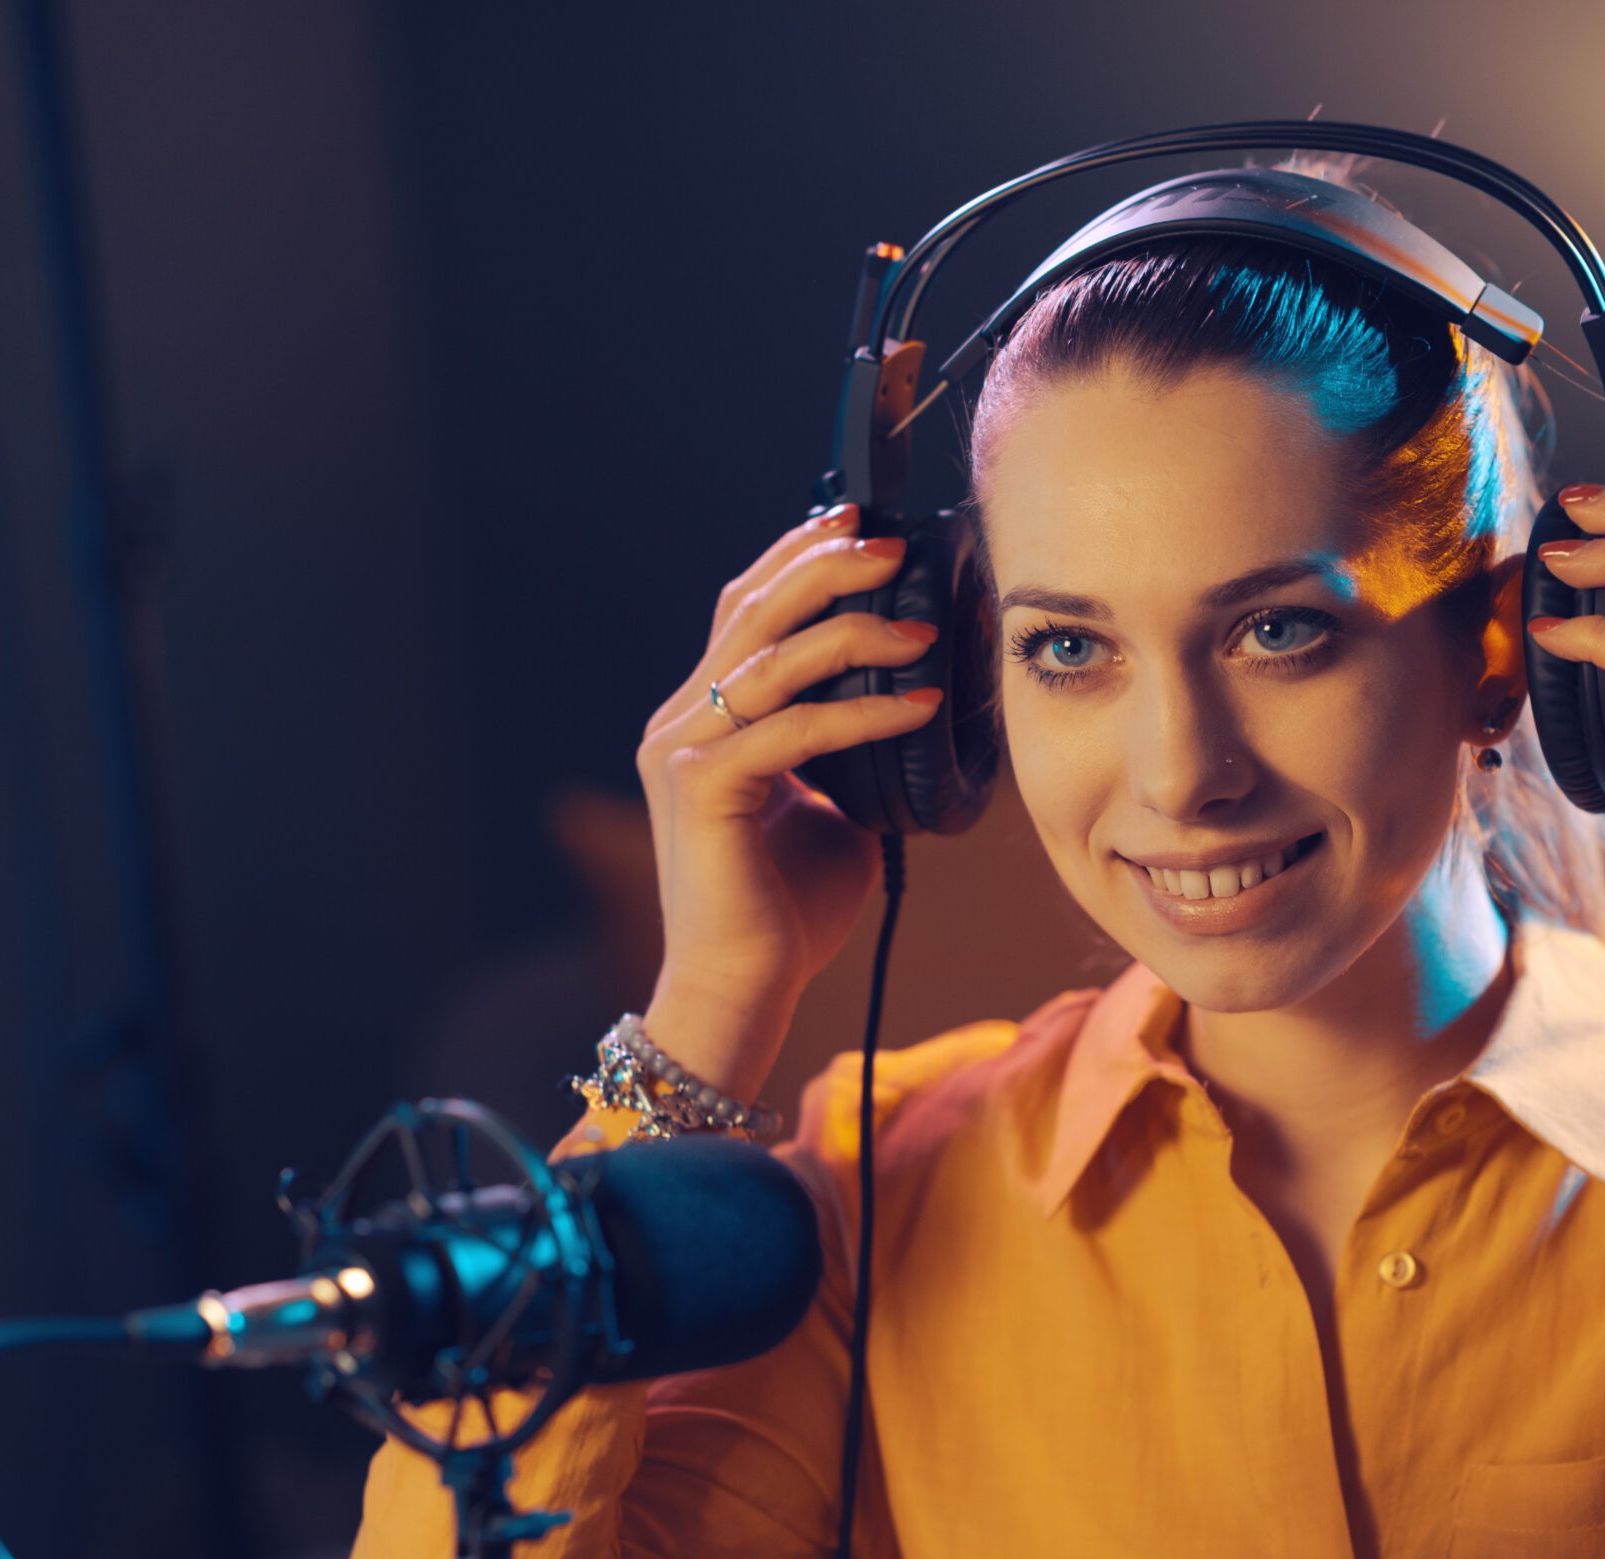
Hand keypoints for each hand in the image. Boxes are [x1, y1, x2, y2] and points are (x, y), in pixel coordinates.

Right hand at [631, 503, 944, 1092]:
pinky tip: (917, 704)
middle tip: (889, 542)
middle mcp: (683, 722)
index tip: (859, 522)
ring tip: (921, 625)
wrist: (741, 989)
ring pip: (771, 660)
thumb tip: (916, 705)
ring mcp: (685, 751)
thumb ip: (850, 753)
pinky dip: (862, 713)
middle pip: (751, 612)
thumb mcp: (832, 809)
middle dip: (823, 566)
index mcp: (707, 718)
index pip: (747, 611)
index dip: (798, 559)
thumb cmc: (787, 910)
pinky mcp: (702, 789)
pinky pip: (793, 731)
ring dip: (852, 631)